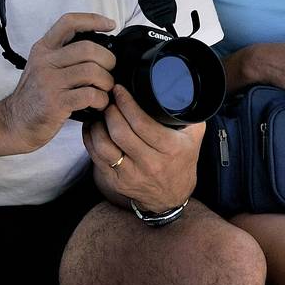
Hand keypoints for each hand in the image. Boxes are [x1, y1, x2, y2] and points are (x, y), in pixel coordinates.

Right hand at [0, 13, 116, 153]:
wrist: (14, 123)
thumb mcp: (42, 67)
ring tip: (105, 89)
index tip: (110, 24)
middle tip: (110, 70)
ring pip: (92, 71)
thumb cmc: (34, 96)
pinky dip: (101, 99)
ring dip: (107, 82)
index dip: (93, 19)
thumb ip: (63, 55)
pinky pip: (90, 95)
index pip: (69, 22)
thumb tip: (98, 49)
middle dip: (108, 59)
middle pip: (88, 48)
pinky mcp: (56, 103)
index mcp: (43, 49)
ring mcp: (50, 82)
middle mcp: (45, 62)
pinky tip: (99, 103)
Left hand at [83, 85, 201, 213]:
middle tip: (108, 99)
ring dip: (98, 124)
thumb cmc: (180, 161)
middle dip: (111, 110)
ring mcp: (131, 175)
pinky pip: (96, 157)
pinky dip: (90, 138)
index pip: (141, 123)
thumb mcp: (193, 137)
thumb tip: (181, 88)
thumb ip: (188, 113)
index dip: (126, 103)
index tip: (119, 90)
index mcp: (170, 149)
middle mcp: (150, 164)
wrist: (171, 197)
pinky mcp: (116, 181)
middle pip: (120, 132)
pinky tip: (92, 126)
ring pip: (104, 145)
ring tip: (100, 112)